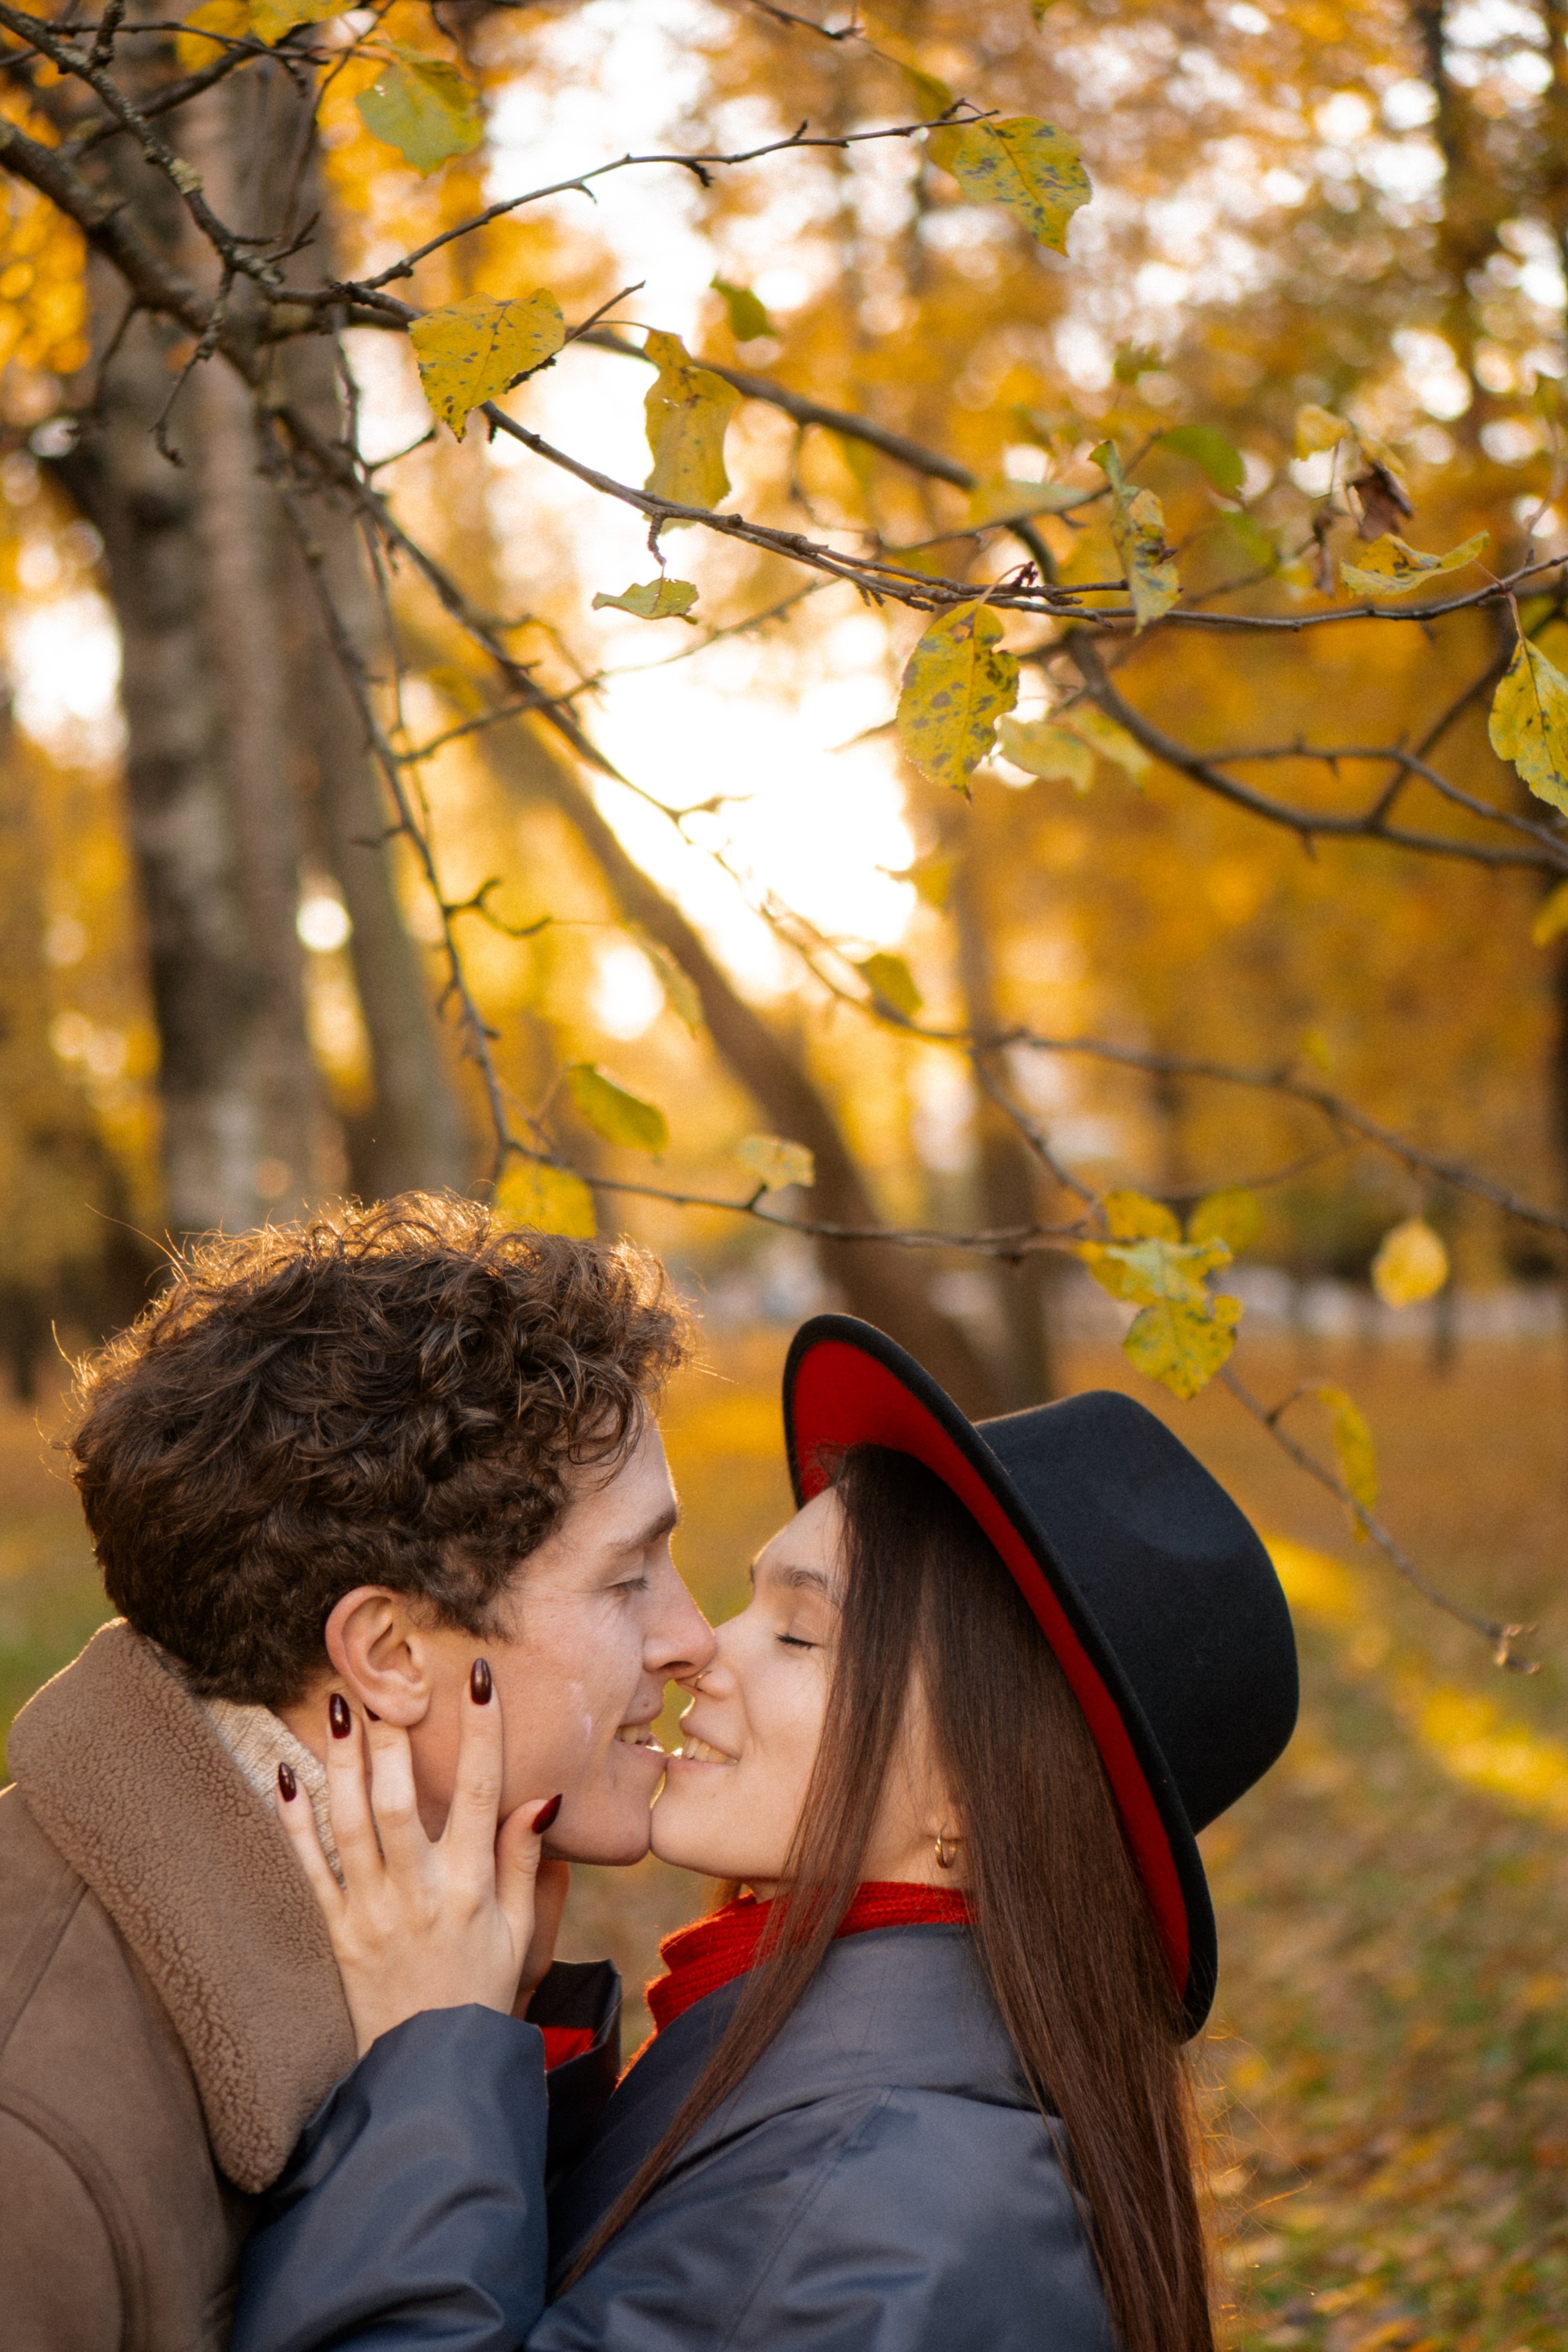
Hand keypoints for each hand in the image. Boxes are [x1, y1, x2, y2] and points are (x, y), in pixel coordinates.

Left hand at [275, 1663, 561, 2056]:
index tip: (479, 1678)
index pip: (481, 1794)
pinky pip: (310, 1869)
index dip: (482, 1733)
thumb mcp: (519, 1930)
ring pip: (353, 1824)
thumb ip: (523, 1860)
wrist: (433, 2066)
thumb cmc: (483, 1990)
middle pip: (403, 1801)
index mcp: (472, 1888)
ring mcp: (373, 1911)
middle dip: (397, 1736)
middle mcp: (420, 1893)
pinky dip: (294, 1821)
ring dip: (344, 1761)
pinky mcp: (337, 1931)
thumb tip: (542, 1796)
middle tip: (390, 1678)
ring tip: (337, 1705)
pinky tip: (284, 1774)